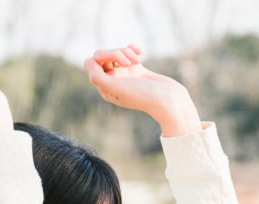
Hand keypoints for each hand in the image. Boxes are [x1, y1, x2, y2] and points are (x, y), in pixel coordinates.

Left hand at [83, 45, 199, 136]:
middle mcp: (113, 82)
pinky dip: (132, 49)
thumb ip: (98, 77)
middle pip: (103, 56)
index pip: (92, 64)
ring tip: (137, 60)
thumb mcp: (118, 88)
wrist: (169, 100)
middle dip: (116, 53)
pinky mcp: (137, 68)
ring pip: (116, 52)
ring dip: (126, 52)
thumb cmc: (144, 96)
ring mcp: (125, 75)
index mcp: (105, 89)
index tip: (119, 63)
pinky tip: (140, 52)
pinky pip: (128, 52)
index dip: (103, 57)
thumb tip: (88, 61)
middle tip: (130, 62)